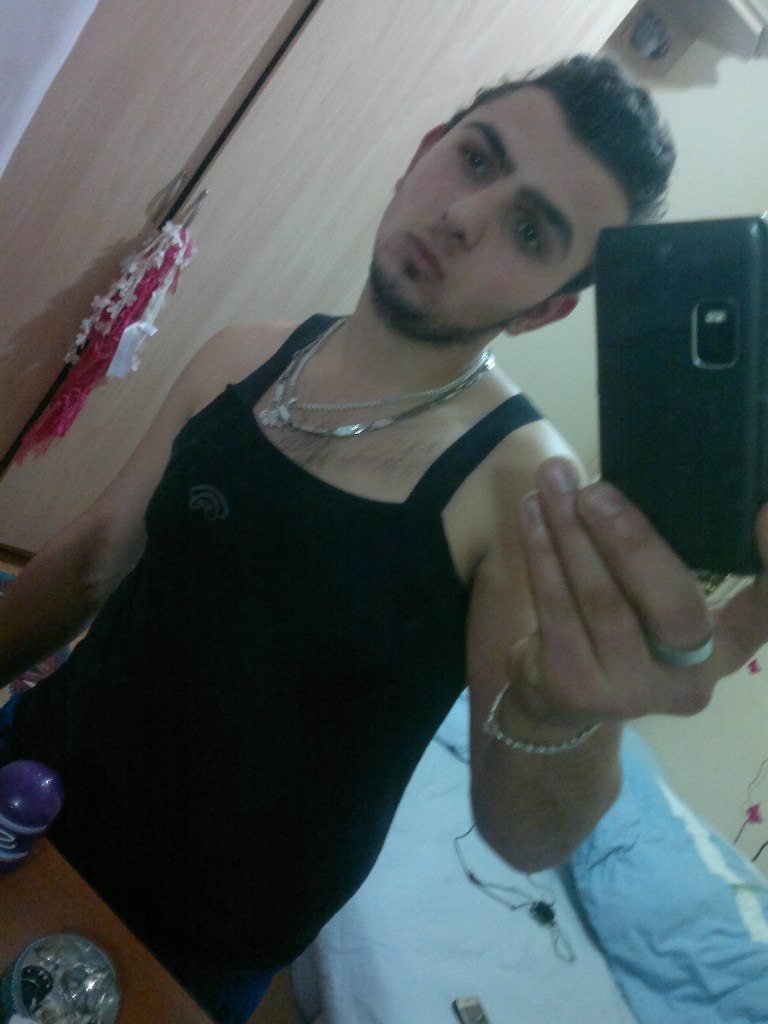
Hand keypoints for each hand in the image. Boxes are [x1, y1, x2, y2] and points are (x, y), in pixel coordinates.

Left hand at [512, 456, 767, 726]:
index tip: (765, 512)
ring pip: (603, 601)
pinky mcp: (575, 686)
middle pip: (674, 608)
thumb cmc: (619, 625)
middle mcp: (690, 679)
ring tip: (554, 482)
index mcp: (724, 648)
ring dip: (572, 533)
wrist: (556, 698)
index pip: (765, 615)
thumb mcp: (653, 600)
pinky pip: (556, 608)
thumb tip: (644, 470)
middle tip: (596, 490)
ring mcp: (631, 690)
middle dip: (632, 541)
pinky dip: (542, 553)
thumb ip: (662, 556)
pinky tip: (532, 513)